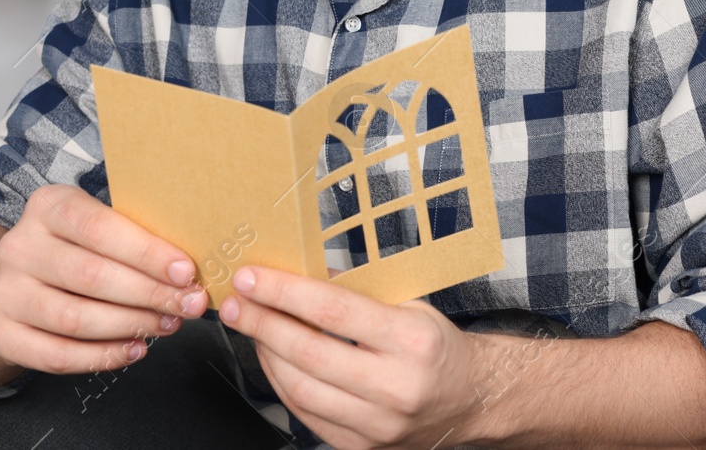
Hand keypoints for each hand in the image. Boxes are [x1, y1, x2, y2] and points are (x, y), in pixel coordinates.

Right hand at [0, 184, 209, 374]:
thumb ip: (137, 236)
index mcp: (48, 206)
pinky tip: (134, 349)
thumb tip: (190, 265)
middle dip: (149, 294)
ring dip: (130, 325)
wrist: (22, 275)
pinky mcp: (1, 332)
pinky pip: (56, 354)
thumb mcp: (103, 224)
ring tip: (167, 325)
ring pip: (74, 318)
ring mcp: (4, 292)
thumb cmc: (79, 246)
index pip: (100, 228)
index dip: (147, 253)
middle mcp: (19, 246)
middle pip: (90, 276)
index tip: (187, 272)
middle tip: (188, 305)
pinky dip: (101, 357)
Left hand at [220, 265, 487, 448]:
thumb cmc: (436, 346)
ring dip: (266, 355)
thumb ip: (359, 294)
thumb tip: (298, 274)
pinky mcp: (363, 447)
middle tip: (235, 303)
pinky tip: (273, 360)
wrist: (469, 398)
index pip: (334, 311)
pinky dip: (283, 384)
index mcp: (412, 340)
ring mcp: (378, 424)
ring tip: (251, 328)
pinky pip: (307, 415)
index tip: (251, 278)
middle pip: (309, 353)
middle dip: (262, 323)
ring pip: (301, 389)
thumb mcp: (411, 305)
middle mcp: (396, 386)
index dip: (284, 293)